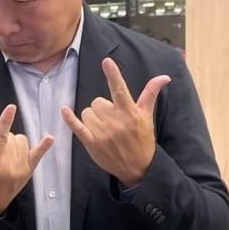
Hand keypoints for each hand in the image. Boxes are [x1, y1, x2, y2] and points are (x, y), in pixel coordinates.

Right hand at [0, 104, 52, 215]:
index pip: (0, 138)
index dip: (5, 121)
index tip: (11, 107)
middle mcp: (8, 166)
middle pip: (12, 138)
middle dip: (5, 139)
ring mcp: (21, 169)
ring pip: (23, 142)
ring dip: (15, 143)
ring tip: (6, 154)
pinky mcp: (28, 172)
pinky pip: (38, 155)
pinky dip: (44, 146)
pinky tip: (49, 138)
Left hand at [61, 57, 169, 186]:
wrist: (137, 168)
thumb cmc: (142, 140)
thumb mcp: (147, 116)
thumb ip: (150, 94)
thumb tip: (164, 77)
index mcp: (129, 112)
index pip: (119, 89)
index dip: (113, 75)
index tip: (106, 62)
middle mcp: (115, 121)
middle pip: (97, 102)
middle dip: (102, 109)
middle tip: (111, 121)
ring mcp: (102, 133)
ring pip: (87, 113)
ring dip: (92, 118)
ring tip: (103, 129)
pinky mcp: (92, 143)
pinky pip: (77, 127)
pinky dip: (70, 119)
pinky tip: (64, 110)